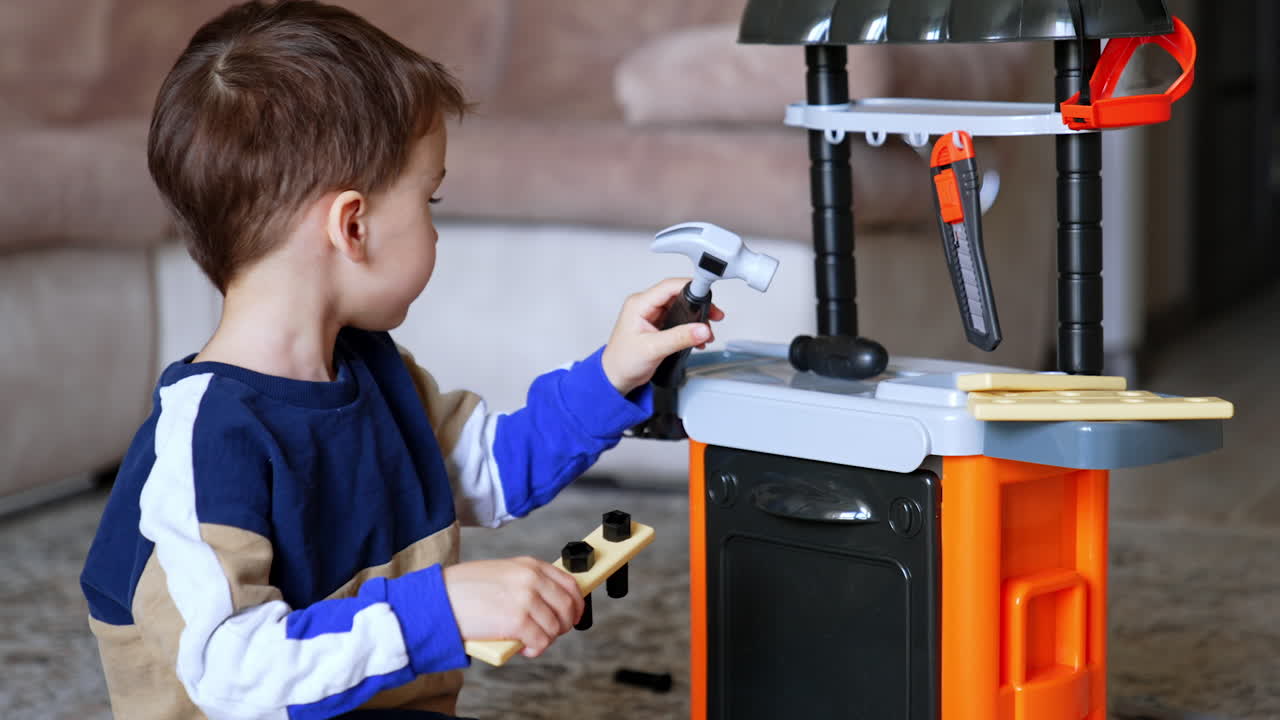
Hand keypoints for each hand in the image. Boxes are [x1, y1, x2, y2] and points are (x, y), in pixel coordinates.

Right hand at [443, 558, 583, 657]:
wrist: (439, 599)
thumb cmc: (464, 589)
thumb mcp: (502, 573)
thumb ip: (527, 582)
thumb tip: (548, 603)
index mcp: (529, 565)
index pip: (569, 584)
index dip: (576, 604)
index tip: (573, 615)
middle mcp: (531, 579)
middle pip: (568, 607)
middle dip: (563, 625)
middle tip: (550, 633)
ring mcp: (526, 599)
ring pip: (556, 628)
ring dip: (545, 639)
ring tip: (529, 641)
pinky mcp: (517, 621)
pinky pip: (541, 642)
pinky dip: (535, 649)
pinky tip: (524, 648)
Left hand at [601, 277, 725, 394]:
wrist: (615, 378)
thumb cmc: (622, 362)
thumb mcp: (653, 348)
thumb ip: (679, 338)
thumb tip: (702, 329)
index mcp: (639, 304)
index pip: (668, 287)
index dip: (690, 287)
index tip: (707, 295)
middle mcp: (646, 307)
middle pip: (678, 295)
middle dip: (698, 305)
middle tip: (714, 315)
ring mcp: (652, 316)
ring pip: (681, 308)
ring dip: (696, 319)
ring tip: (707, 332)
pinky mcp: (658, 326)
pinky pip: (679, 320)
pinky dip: (690, 328)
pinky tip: (698, 339)